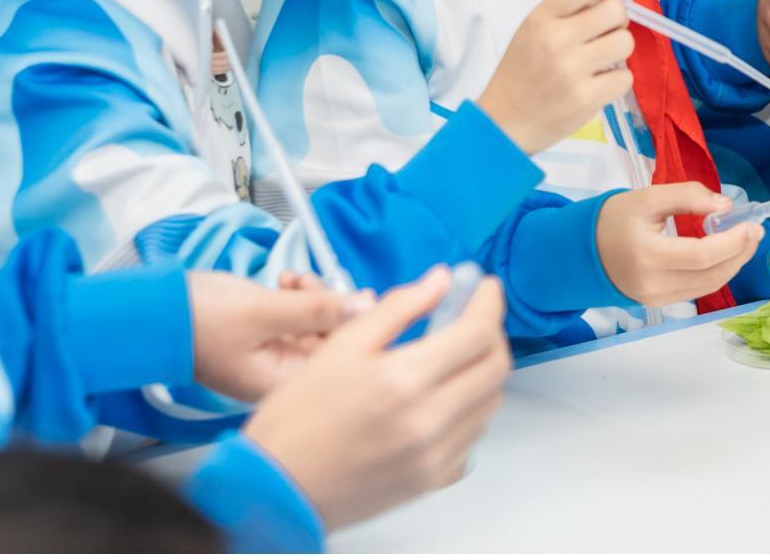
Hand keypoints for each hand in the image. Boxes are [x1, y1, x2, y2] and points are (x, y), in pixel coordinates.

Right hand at [186, 272, 352, 403]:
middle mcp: (282, 379)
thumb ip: (317, 310)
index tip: (357, 293)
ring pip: (317, 326)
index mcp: (284, 386)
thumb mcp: (264, 311)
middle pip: (333, 343)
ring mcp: (274, 360)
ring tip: (291, 278)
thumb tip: (365, 305)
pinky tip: (285, 280)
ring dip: (313, 297)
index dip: (356, 325)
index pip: (342, 361)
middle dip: (331, 306)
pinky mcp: (266, 341)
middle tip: (310, 282)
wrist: (153, 312)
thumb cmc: (200, 319)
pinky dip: (297, 298)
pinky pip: (297, 320)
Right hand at [241, 267, 511, 532]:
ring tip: (454, 355)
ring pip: (489, 403)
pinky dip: (469, 410)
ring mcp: (434, 457)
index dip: (489, 302)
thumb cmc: (296, 417)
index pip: (478, 332)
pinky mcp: (430, 481)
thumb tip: (441, 280)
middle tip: (471, 318)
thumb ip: (398, 307)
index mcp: (404, 381)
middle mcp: (429, 421)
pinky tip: (443, 398)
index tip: (485, 286)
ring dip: (482, 371)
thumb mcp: (340, 347)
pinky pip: (472, 438)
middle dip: (491, 333)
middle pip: (495, 367)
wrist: (274, 489)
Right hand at [477, 0, 631, 152]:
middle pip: (614, 12)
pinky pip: (625, 77)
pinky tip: (599, 83)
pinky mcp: (585, 98)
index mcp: (541, 19)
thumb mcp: (532, 32)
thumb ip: (566, 13)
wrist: (503, 123)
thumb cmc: (521, 74)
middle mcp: (556, 40)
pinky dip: (617, 80)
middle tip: (609, 32)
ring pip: (625, 42)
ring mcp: (571, 70)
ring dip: (620, 50)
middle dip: (619, 20)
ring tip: (603, 59)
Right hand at [594, 183, 762, 307]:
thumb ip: (688, 196)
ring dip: (733, 265)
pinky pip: (696, 291)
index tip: (751, 224)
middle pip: (710, 275)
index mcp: (647, 254)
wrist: (583, 250)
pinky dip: (716, 274)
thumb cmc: (615, 219)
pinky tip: (725, 255)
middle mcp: (652, 283)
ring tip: (746, 241)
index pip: (701, 255)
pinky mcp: (658, 304)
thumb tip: (725, 206)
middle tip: (755, 231)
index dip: (732, 242)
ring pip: (708, 287)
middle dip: (740, 254)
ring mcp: (655, 298)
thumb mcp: (649, 197)